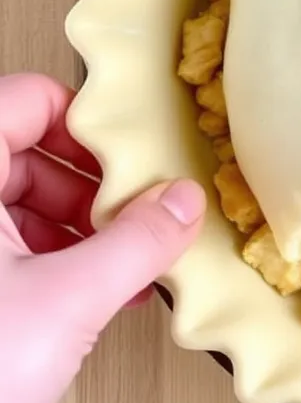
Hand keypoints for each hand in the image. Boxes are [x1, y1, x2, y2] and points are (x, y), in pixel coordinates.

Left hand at [0, 73, 205, 402]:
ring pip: (22, 203)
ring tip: (127, 265)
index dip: (84, 122)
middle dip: (94, 188)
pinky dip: (59, 260)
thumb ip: (137, 243)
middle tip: (137, 219)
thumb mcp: (67, 302)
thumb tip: (182, 204)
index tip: (132, 157)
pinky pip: (12, 247)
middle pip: (27, 153)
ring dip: (83, 229)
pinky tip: (100, 292)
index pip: (24, 100)